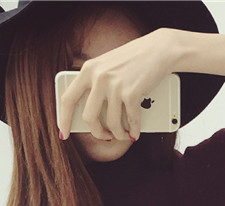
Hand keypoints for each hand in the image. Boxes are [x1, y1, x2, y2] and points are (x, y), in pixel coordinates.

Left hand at [57, 27, 176, 141]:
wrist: (159, 49)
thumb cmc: (134, 59)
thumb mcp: (107, 66)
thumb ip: (96, 84)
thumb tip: (91, 113)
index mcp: (88, 69)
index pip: (68, 99)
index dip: (64, 119)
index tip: (65, 132)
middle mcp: (99, 77)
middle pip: (88, 118)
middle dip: (97, 132)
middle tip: (104, 136)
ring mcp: (115, 86)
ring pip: (111, 124)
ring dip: (118, 134)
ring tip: (123, 135)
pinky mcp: (132, 94)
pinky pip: (131, 121)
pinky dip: (134, 131)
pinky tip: (135, 133)